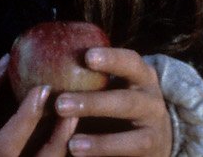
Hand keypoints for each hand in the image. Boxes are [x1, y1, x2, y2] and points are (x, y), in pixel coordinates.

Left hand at [51, 47, 171, 156]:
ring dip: (102, 143)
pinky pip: (130, 156)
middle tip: (60, 104)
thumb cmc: (121, 100)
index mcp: (143, 77)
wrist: (155, 135)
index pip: (130, 62)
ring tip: (72, 145)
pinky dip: (107, 156)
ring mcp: (154, 132)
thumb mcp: (115, 84)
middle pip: (127, 102)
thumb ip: (92, 78)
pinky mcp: (149, 155)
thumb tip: (47, 69)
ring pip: (133, 140)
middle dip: (94, 104)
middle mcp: (152, 103)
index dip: (111, 59)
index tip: (87, 57)